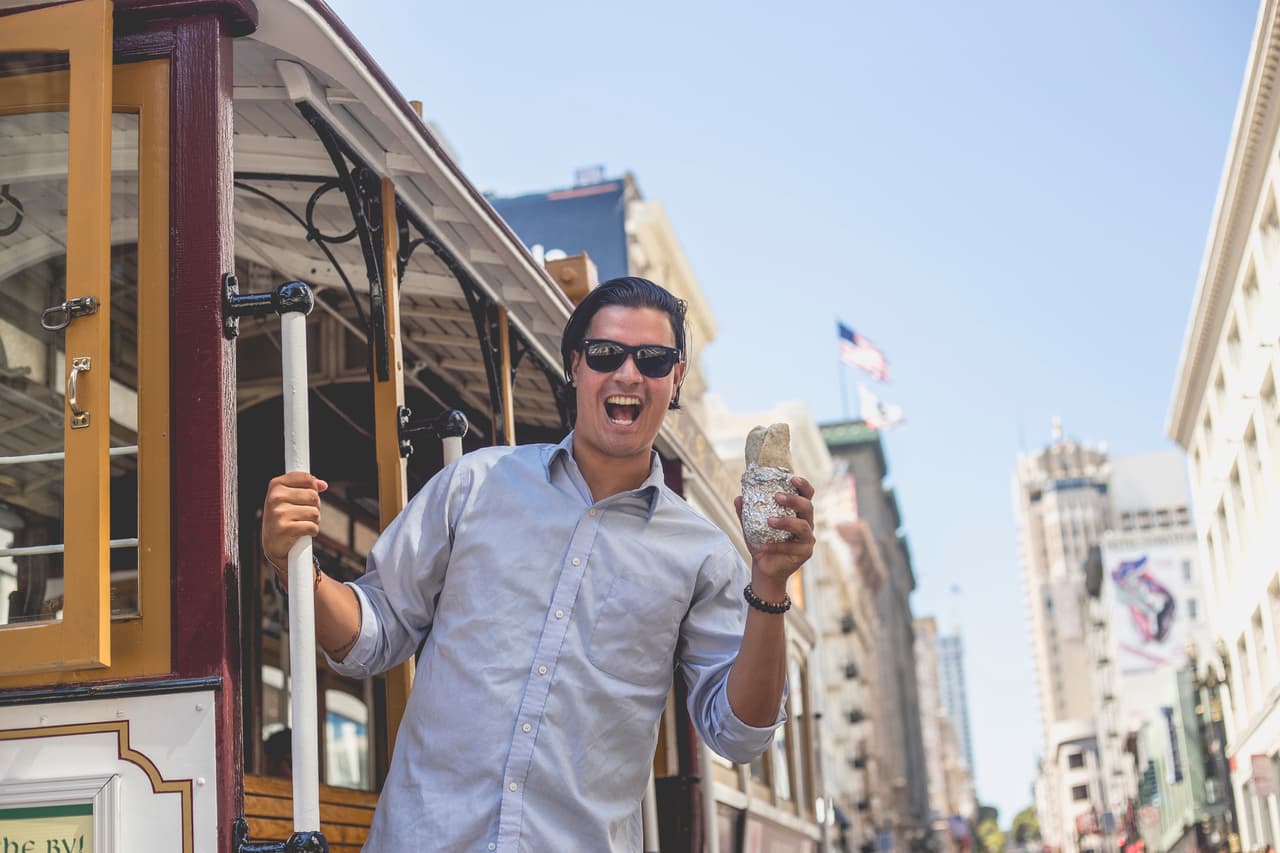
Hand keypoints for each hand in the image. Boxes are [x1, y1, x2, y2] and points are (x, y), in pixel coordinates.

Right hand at [262, 472, 327, 574]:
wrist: (273, 545)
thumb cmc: (283, 519)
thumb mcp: (289, 498)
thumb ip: (305, 487)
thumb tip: (323, 484)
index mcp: (276, 485)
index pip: (307, 479)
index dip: (314, 488)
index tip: (309, 497)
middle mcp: (275, 497)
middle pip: (313, 496)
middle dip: (314, 507)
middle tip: (303, 515)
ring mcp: (279, 513)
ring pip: (314, 512)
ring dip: (313, 521)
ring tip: (301, 524)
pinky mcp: (285, 529)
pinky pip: (312, 526)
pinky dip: (312, 532)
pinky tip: (302, 534)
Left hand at [734, 476, 814, 594]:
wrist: (764, 567)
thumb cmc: (762, 542)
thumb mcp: (752, 526)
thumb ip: (746, 513)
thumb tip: (738, 498)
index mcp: (797, 512)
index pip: (806, 494)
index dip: (802, 485)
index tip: (791, 478)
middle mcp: (806, 522)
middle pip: (808, 506)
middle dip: (794, 499)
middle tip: (777, 496)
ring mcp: (807, 538)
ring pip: (803, 526)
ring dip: (786, 522)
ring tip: (769, 521)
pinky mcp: (805, 553)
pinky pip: (792, 547)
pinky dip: (776, 545)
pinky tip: (763, 545)